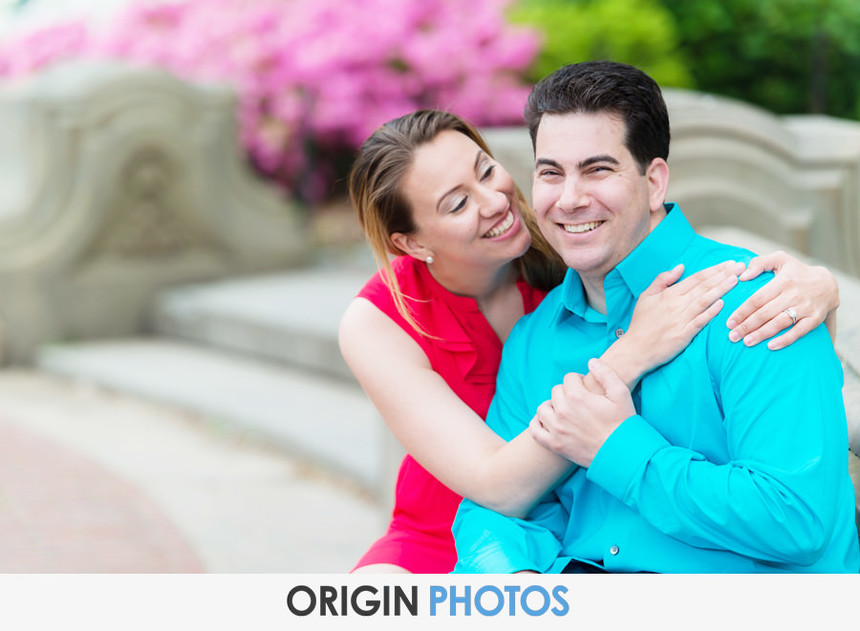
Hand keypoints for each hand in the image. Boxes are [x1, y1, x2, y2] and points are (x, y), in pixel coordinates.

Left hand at [530, 359, 634, 466]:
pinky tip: (548, 422)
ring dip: (552, 406)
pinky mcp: (554, 444)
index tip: (586, 389)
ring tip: (564, 410)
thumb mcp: (621, 394)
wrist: (622, 454)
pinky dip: (538, 423)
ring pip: (543, 408)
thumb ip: (606, 373)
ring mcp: (556, 429)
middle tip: (579, 401)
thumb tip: (591, 361)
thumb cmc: (623, 423)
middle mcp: (563, 411)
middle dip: (567, 392)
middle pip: (556, 391)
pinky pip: (535, 430)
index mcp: (577, 397)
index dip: (579, 381)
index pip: (569, 378)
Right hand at [622, 260, 743, 372]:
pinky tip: (723, 304)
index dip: (714, 270)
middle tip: (740, 267)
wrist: (635, 349)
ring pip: (704, 301)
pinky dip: (711, 312)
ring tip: (736, 280)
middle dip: (723, 275)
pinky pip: (700, 321)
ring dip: (721, 289)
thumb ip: (663, 279)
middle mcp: (676, 304)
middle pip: (703, 286)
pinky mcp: (683, 334)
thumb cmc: (641, 323)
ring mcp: (680, 319)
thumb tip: (681, 267)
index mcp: (668, 294)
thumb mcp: (646, 296)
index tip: (729, 263)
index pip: (696, 278)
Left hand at [726, 251, 839, 349]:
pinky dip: (785, 340)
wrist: (828, 283)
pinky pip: (799, 331)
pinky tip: (771, 346)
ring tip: (746, 342)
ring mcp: (805, 307)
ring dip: (762, 334)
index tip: (729, 322)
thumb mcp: (780, 259)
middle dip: (747, 326)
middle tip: (732, 336)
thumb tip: (742, 276)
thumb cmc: (796, 272)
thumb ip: (759, 263)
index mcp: (782, 282)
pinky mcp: (814, 318)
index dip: (742, 311)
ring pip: (780, 323)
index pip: (757, 299)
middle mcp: (793, 295)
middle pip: (765, 313)